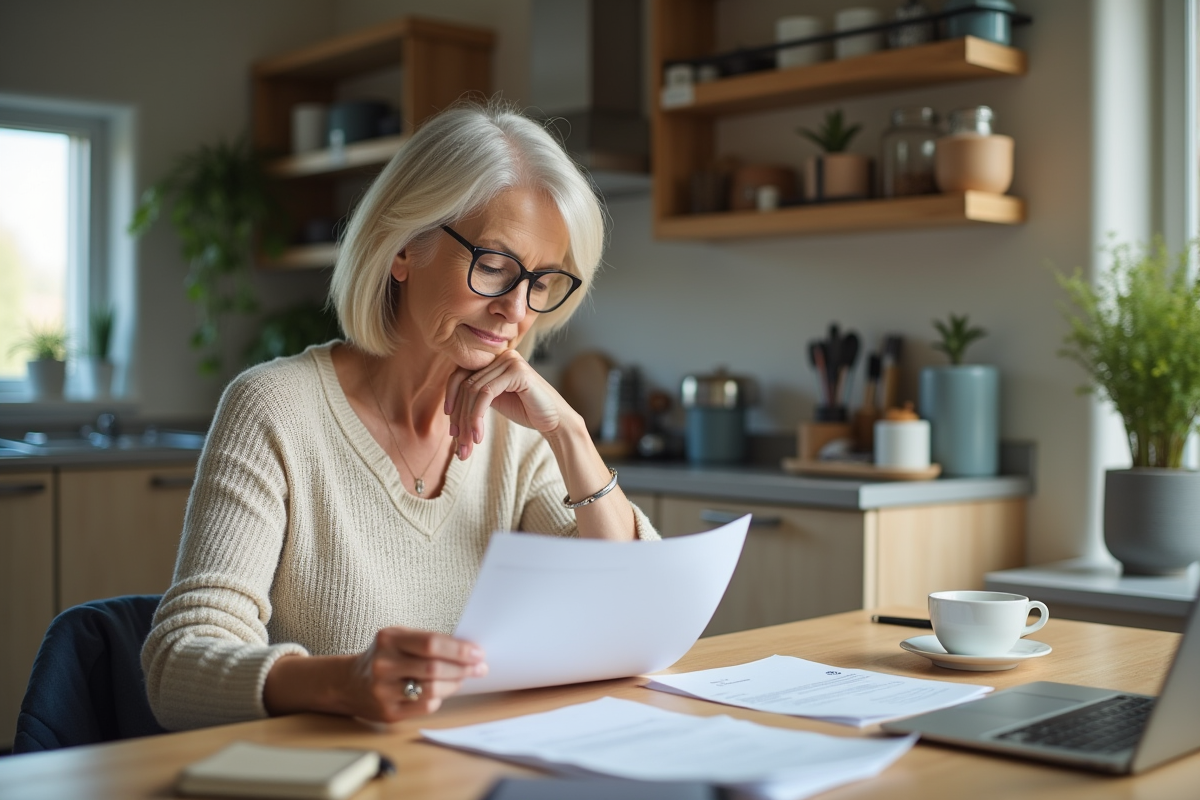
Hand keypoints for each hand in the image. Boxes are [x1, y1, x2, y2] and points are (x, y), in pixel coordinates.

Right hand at [343, 627, 485, 721]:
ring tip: (462, 679)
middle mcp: (383, 664)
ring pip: (432, 690)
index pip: (431, 643)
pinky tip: (440, 692)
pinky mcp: (388, 712)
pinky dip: (439, 698)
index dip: (459, 649)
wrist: (349, 683)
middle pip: (434, 668)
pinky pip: (425, 706)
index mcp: (389, 639)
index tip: (478, 653)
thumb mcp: (399, 639)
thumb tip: (468, 652)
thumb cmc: (385, 657)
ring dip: (454, 684)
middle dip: (463, 668)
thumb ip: (428, 642)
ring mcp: (383, 690)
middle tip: (479, 668)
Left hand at [444, 350, 574, 458]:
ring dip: (466, 422)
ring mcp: (509, 360)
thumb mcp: (495, 401)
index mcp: (494, 360)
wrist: (555, 421)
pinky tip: (478, 436)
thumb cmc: (527, 411)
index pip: (460, 376)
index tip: (452, 430)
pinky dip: (477, 416)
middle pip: (465, 385)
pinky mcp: (516, 371)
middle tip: (459, 444)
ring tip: (468, 445)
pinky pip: (485, 393)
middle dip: (459, 418)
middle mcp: (501, 355)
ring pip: (473, 391)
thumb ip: (475, 396)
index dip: (451, 402)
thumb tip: (448, 409)